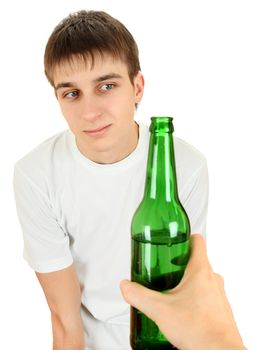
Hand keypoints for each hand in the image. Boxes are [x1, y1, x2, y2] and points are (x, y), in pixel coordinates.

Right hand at [120, 234, 245, 349]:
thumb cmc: (199, 330)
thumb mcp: (160, 310)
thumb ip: (139, 295)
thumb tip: (126, 286)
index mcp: (201, 270)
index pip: (197, 240)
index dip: (184, 236)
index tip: (172, 240)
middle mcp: (213, 279)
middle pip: (195, 259)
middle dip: (178, 262)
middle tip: (163, 268)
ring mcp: (218, 294)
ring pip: (201, 277)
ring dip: (185, 280)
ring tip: (169, 290)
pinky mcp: (219, 308)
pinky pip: (206, 294)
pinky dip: (193, 296)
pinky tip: (181, 309)